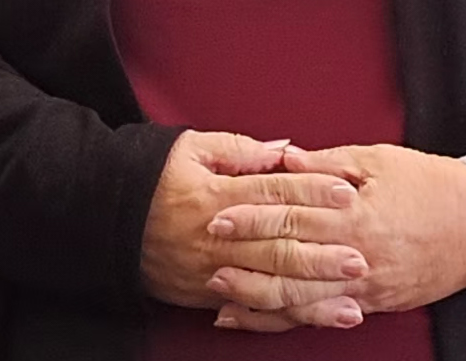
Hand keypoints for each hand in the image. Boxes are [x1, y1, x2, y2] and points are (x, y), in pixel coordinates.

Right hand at [139, 130, 366, 318]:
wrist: (104, 217)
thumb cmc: (150, 177)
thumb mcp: (188, 148)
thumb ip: (238, 149)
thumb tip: (285, 150)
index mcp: (215, 195)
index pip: (273, 192)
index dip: (313, 191)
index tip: (348, 191)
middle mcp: (217, 237)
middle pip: (279, 246)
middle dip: (324, 253)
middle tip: (362, 256)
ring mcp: (212, 270)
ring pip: (270, 284)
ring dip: (313, 293)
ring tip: (353, 298)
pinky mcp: (207, 294)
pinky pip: (251, 308)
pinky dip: (285, 315)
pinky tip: (314, 317)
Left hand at [204, 142, 465, 330]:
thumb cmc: (430, 185)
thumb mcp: (379, 161)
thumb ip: (327, 162)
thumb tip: (284, 155)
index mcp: (355, 213)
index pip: (292, 216)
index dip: (252, 217)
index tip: (219, 215)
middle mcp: (357, 253)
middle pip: (291, 260)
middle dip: (246, 259)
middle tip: (207, 254)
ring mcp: (366, 284)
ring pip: (304, 298)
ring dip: (260, 297)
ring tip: (221, 295)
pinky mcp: (374, 301)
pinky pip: (325, 315)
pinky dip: (291, 318)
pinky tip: (262, 317)